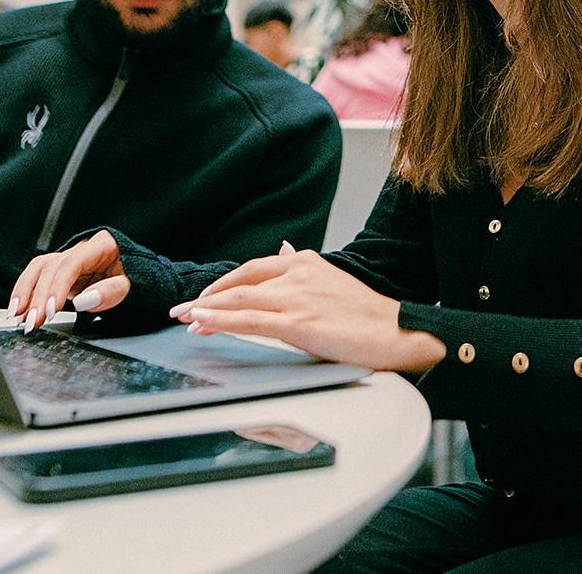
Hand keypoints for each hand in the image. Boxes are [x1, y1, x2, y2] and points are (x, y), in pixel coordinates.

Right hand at [7, 230, 129, 333]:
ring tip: (17, 315)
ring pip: (39, 269)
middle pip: (51, 267)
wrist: (142, 275)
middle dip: (38, 296)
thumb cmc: (138, 279)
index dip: (58, 286)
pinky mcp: (62, 272)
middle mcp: (81, 248)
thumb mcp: (132, 286)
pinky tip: (19, 309)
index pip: (71, 263)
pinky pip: (39, 277)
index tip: (51, 309)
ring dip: (25, 292)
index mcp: (101, 245)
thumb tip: (82, 301)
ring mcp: (70, 259)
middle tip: (32, 322)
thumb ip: (110, 292)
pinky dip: (27, 292)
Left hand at [168, 249, 444, 372]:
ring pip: (239, 300)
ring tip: (184, 320)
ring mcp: (296, 297)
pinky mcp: (298, 323)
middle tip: (182, 310)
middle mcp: (297, 273)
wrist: (399, 332)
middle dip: (206, 297)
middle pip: (240, 283)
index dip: (225, 284)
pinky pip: (249, 321)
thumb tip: (283, 249)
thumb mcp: (330, 279)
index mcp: (305, 262)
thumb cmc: (367, 314)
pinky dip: (220, 322)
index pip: (253, 269)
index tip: (204, 297)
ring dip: (206, 310)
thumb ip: (300, 267)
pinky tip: (203, 325)